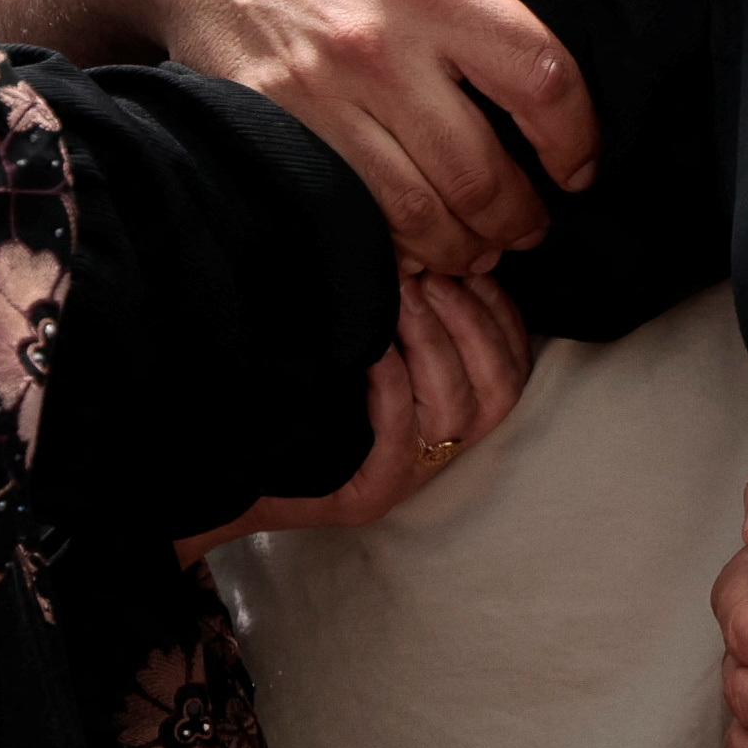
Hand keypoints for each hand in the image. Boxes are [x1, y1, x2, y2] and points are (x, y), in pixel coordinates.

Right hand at [113, 0, 602, 275]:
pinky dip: (393, 244)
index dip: (576, 136)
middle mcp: (378, 49)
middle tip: (536, 223)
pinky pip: (350, 210)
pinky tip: (418, 243)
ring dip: (463, 244)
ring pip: (415, 208)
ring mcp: (320, 99)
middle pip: (478, 170)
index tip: (582, 163)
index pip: (537, 78)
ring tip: (485, 244)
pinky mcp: (274, 131)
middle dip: (522, 215)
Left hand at [187, 273, 535, 548]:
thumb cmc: (303, 395)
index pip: (510, 369)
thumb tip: (428, 248)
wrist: (237, 463)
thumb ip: (405, 315)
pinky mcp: (368, 499)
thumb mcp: (362, 349)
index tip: (470, 265)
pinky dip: (393, 388)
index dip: (499, 314)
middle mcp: (441, 452)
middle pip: (496, 391)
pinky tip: (375, 350)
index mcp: (452, 416)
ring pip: (454, 412)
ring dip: (434, 343)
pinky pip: (397, 441)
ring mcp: (408, 479)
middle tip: (432, 275)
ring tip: (405, 295)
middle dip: (471, 322)